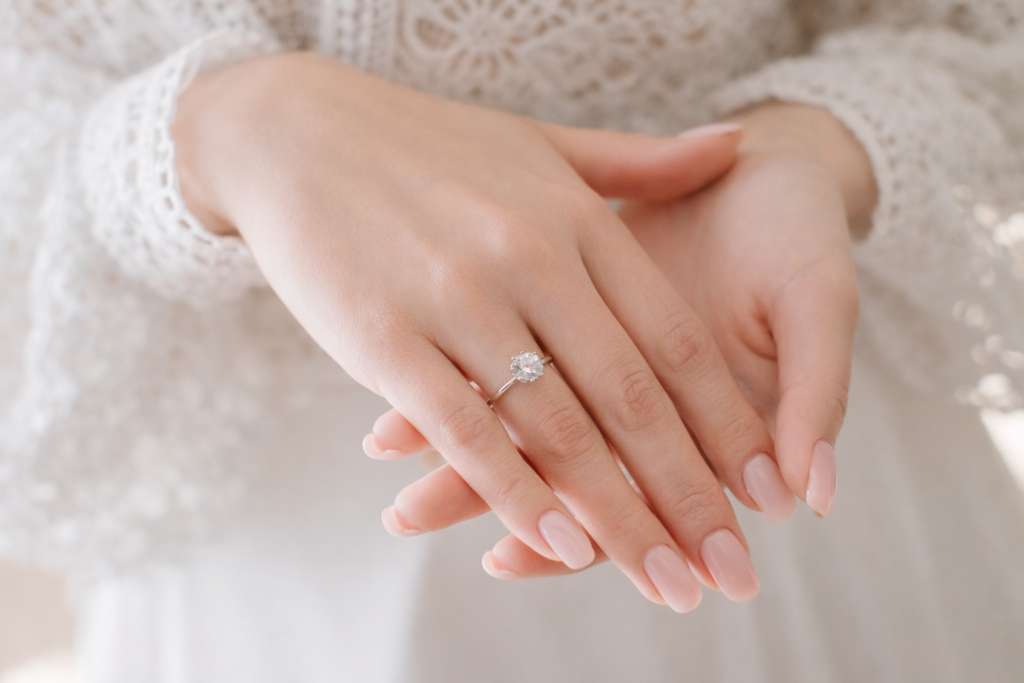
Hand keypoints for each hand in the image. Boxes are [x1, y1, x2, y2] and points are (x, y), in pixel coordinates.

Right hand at [173, 52, 772, 609]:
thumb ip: (642, 162)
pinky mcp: (387, 339)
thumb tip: (739, 144)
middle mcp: (530, 261)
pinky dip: (517, 493)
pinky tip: (560, 545)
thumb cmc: (426, 145)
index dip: (728, 424)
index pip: (674, 341)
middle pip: (632, 399)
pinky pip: (466, 430)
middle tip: (734, 572)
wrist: (295, 132)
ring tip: (667, 584)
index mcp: (577, 220)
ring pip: (558, 428)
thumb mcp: (544, 143)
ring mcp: (458, 301)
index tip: (767, 490)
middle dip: (690, 497)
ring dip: (619, 518)